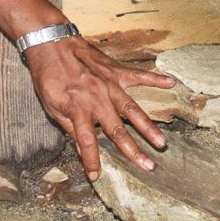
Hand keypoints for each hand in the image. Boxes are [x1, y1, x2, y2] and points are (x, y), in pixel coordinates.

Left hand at [24, 36, 172, 179]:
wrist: (51, 43)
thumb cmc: (48, 77)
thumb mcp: (50, 106)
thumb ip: (68, 127)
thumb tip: (80, 149)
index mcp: (77, 109)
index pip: (87, 142)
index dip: (91, 161)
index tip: (96, 176)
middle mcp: (97, 98)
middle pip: (117, 130)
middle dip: (133, 150)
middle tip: (148, 166)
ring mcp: (109, 84)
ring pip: (132, 109)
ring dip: (148, 127)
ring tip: (162, 142)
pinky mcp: (116, 70)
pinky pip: (139, 75)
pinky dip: (156, 79)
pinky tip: (171, 83)